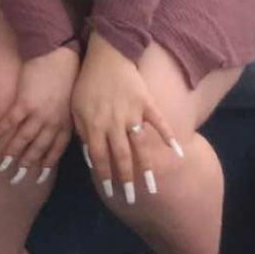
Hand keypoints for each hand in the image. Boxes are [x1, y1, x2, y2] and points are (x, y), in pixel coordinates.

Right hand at [0, 45, 77, 188]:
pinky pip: (10, 122)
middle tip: (15, 179)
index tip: (36, 177)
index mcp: (65, 123)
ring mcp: (38, 113)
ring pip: (22, 139)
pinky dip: (0, 133)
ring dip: (10, 154)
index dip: (45, 164)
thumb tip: (60, 133)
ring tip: (1, 166)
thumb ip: (65, 120)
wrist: (59, 54)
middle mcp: (52, 123)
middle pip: (36, 149)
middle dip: (25, 166)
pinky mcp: (24, 102)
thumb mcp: (72, 102)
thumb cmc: (67, 75)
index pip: (54, 150)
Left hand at [72, 34, 182, 206]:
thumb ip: (82, 131)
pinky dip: (169, 136)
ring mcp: (132, 113)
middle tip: (133, 199)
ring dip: (147, 167)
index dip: (105, 175)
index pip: (99, 157)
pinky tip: (177, 153)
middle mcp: (113, 122)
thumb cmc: (88, 82)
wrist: (106, 54)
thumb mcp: (76, 107)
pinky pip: (159, 122)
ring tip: (154, 187)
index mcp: (93, 125)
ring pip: (140, 145)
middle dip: (127, 180)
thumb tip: (89, 156)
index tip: (111, 192)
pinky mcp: (146, 102)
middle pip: (120, 156)